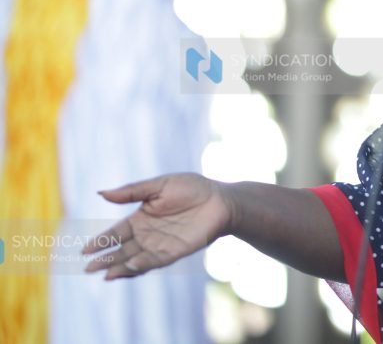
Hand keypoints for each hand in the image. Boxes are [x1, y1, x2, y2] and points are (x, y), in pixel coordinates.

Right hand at [83, 173, 231, 279]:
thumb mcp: (159, 185)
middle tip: (88, 268)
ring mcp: (160, 245)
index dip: (100, 241)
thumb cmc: (191, 188)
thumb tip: (101, 193)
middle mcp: (147, 235)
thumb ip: (132, 192)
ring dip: (121, 267)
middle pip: (121, 250)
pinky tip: (131, 267)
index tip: (84, 250)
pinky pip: (155, 261)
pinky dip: (142, 265)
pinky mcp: (175, 252)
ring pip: (134, 260)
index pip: (115, 233)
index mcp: (140, 218)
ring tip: (106, 274)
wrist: (220, 199)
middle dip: (105, 260)